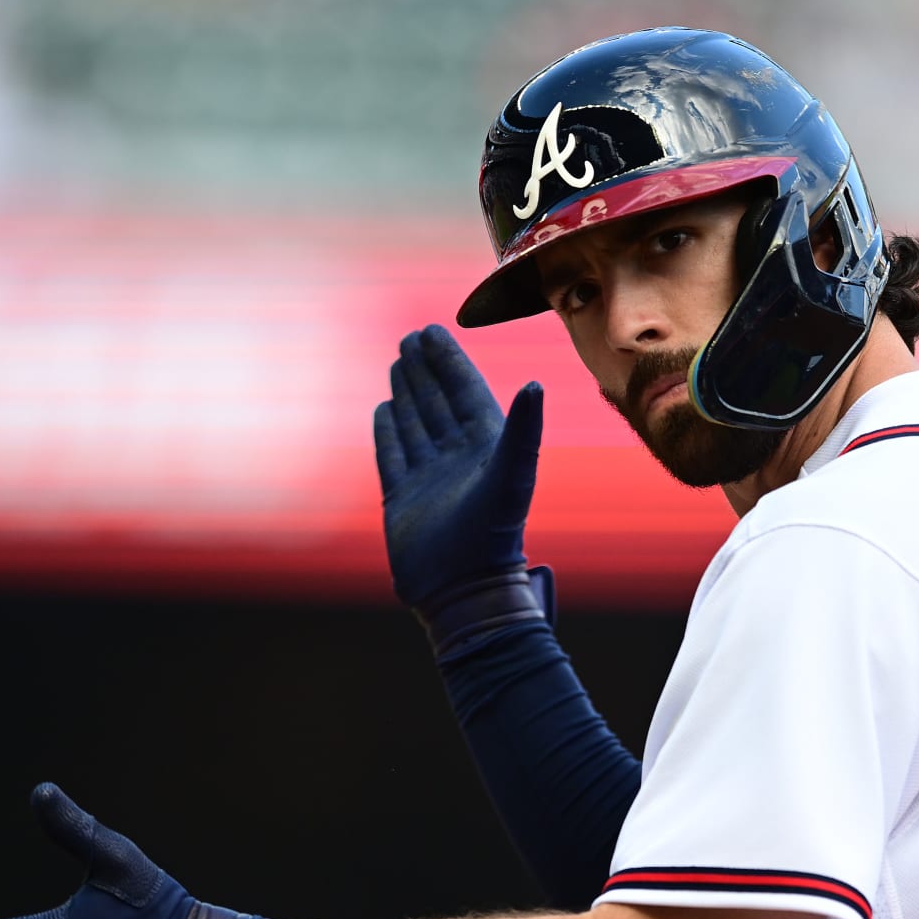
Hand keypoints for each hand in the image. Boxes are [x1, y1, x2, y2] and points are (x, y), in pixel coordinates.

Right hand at [374, 324, 543, 609]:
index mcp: (486, 448)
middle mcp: (458, 459)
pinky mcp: (403, 501)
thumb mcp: (513, 475)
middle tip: (412, 337)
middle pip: (439, 402)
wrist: (464, 589)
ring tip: (400, 362)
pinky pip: (393, 456)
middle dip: (426, 369)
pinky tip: (383, 408)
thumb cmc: (494, 534)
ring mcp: (429, 479)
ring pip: (416, 424)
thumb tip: (535, 383)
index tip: (433, 329)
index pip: (466, 391)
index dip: (450, 360)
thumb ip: (524, 429)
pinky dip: (388, 431)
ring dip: (409, 393)